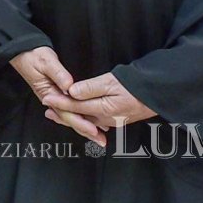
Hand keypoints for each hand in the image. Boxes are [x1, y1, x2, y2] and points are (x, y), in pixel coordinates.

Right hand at [9, 47, 105, 146]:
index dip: (81, 121)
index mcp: (48, 93)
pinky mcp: (56, 95)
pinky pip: (68, 110)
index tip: (93, 129)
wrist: (23, 52)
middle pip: (69, 119)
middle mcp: (51, 99)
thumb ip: (58, 74)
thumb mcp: (46, 61)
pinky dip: (78, 117)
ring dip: (83, 126)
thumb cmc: (33, 56)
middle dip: (85, 130)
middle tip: (100, 139)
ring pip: (69, 116)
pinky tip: (87, 121)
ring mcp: (53, 98)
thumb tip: (69, 85)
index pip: (66, 112)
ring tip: (97, 135)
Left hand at [41, 72, 155, 132]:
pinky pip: (94, 120)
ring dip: (71, 116)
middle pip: (78, 117)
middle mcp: (105, 119)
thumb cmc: (135, 84)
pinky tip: (80, 115)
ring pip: (86, 120)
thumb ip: (90, 88)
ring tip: (58, 114)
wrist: (157, 93)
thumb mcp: (111, 82)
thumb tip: (71, 92)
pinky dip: (83, 117)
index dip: (59, 103)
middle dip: (62, 114)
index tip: (46, 99)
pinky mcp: (116, 119)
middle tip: (47, 111)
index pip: (75, 106)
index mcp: (103, 109)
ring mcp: (111, 120)